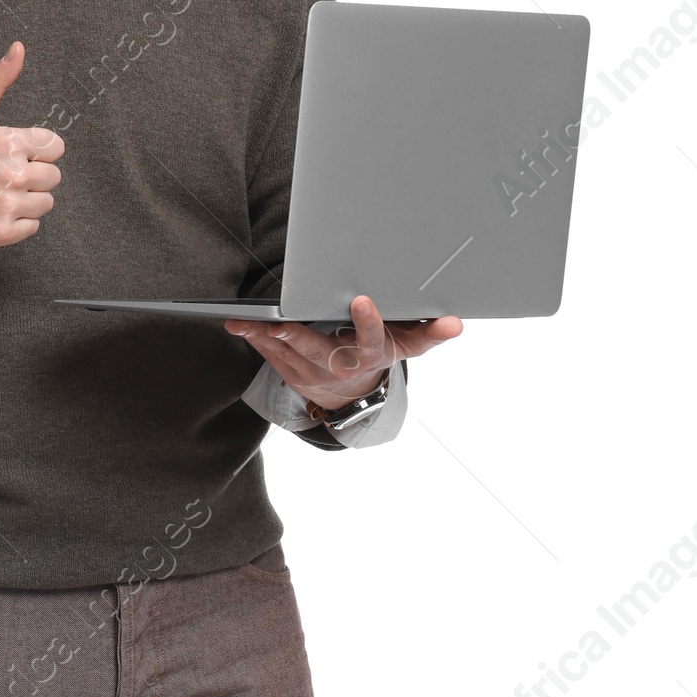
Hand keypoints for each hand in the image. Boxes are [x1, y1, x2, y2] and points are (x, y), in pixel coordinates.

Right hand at [0, 42, 61, 278]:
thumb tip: (19, 47)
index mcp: (10, 142)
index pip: (55, 148)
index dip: (38, 151)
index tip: (18, 155)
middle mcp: (13, 174)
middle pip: (53, 177)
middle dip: (33, 175)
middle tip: (3, 176)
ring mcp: (8, 205)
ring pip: (44, 203)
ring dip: (26, 199)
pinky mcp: (1, 232)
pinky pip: (31, 227)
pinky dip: (16, 222)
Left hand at [225, 293, 461, 407]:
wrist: (353, 395)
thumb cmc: (379, 356)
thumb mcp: (407, 346)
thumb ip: (429, 334)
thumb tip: (456, 324)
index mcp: (370, 355)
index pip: (372, 339)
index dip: (368, 322)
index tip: (361, 301)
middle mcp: (340, 366)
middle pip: (318, 350)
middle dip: (298, 337)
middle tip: (280, 322)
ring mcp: (313, 373)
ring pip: (286, 353)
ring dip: (263, 336)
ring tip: (243, 320)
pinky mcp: (292, 374)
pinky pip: (270, 357)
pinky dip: (255, 340)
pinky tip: (240, 324)